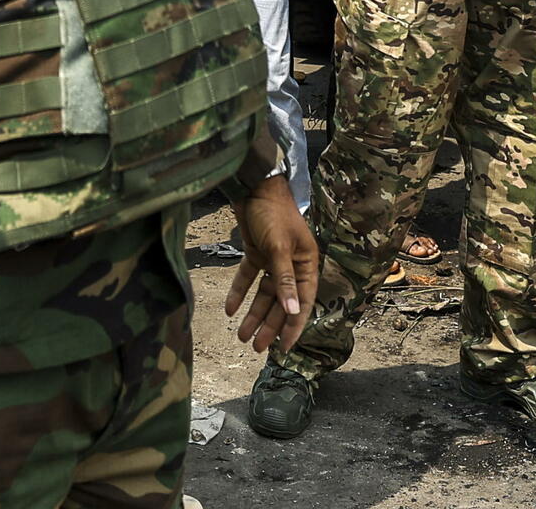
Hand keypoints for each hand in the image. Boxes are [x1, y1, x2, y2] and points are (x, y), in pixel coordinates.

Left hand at [225, 173, 319, 353]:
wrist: (254, 186)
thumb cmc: (273, 214)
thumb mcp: (279, 248)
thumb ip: (285, 281)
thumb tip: (293, 311)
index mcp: (306, 264)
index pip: (301, 302)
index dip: (293, 326)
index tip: (284, 349)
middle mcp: (292, 265)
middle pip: (280, 302)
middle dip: (268, 325)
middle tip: (255, 347)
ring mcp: (273, 259)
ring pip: (263, 294)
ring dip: (253, 314)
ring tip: (241, 335)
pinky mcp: (256, 252)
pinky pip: (248, 278)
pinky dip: (239, 292)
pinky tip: (230, 309)